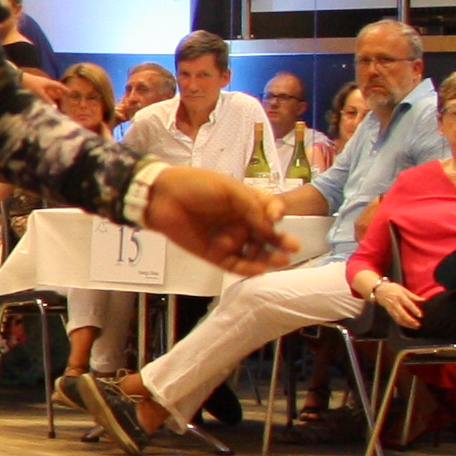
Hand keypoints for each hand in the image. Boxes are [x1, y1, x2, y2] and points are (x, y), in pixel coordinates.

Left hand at [142, 165, 286, 273]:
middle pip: (266, 235)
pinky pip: (235, 265)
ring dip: (269, 257)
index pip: (269, 211)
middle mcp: (240, 223)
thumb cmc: (196, 186)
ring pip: (254, 253)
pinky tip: (261, 269)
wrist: (161, 197)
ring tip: (282, 260)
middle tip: (294, 247)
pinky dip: (248, 268)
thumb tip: (271, 224)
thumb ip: (251, 205)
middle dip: (280, 241)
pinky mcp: (215, 255)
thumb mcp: (228, 189)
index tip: (276, 216)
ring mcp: (228, 240)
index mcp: (246, 203)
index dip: (276, 214)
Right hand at [364, 275, 424, 330]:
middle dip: (411, 321)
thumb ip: (413, 296)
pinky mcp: (389, 312)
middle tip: (418, 324)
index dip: (415, 310)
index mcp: (400, 296)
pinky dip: (402, 323)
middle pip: (403, 314)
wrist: (378, 290)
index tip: (420, 316)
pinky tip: (407, 325)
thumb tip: (423, 300)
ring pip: (399, 318)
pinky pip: (395, 319)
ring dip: (407, 324)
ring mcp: (391, 308)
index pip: (408, 304)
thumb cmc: (392, 288)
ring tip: (414, 327)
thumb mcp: (403, 289)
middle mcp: (395, 303)